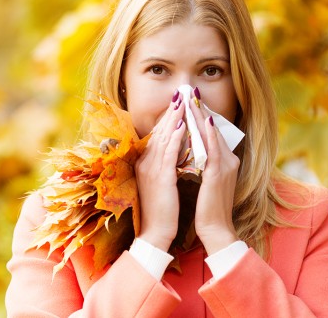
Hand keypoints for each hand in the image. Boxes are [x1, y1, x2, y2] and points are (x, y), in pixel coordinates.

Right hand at [135, 94, 185, 250]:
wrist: (155, 233)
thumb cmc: (161, 211)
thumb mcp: (159, 184)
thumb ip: (163, 166)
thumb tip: (175, 152)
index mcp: (144, 165)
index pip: (156, 136)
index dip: (166, 119)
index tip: (176, 104)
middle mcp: (145, 164)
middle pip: (158, 132)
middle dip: (170, 113)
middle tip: (180, 95)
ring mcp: (151, 170)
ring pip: (163, 138)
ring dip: (173, 119)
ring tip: (182, 102)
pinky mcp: (160, 179)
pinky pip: (168, 154)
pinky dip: (175, 138)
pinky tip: (182, 126)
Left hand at [189, 89, 239, 254]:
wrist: (215, 230)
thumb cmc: (207, 208)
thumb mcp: (206, 182)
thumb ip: (203, 164)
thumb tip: (191, 150)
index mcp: (225, 162)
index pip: (212, 133)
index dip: (201, 116)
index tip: (190, 99)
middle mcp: (228, 160)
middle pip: (213, 130)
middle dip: (201, 110)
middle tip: (190, 91)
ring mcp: (225, 166)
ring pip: (213, 135)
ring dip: (202, 116)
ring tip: (193, 99)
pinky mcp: (218, 174)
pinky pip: (213, 149)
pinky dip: (209, 134)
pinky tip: (204, 121)